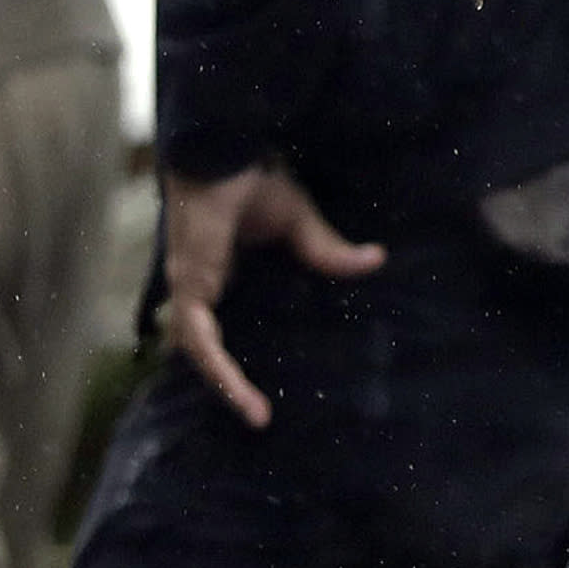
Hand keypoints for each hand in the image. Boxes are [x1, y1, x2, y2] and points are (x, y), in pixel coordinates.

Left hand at [162, 162, 384, 427]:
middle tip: (261, 413)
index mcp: (219, 271)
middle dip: (226, 381)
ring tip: (258, 416)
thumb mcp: (297, 223)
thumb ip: (327, 251)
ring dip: (226, 386)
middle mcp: (200, 286)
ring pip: (202, 353)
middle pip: (206, 346)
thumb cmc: (249, 178)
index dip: (232, 354)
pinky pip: (201, 343)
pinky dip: (219, 371)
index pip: (222, 323)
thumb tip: (377, 259)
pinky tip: (241, 396)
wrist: (220, 151)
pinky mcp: (191, 289)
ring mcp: (191, 289)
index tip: (261, 384)